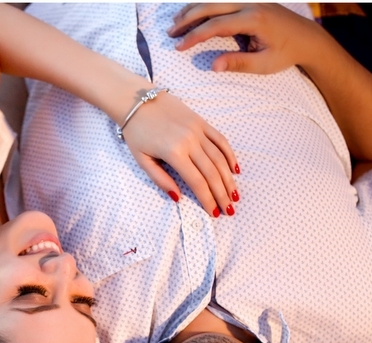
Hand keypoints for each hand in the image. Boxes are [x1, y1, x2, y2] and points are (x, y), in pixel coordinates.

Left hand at [122, 89, 239, 216]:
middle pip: (212, 172)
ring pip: (219, 158)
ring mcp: (198, 130)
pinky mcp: (201, 121)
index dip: (207, 199)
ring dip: (228, 178)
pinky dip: (229, 154)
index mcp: (174, 153)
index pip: (197, 182)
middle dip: (222, 193)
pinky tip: (235, 169)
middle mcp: (190, 141)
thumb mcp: (141, 160)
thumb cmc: (136, 132)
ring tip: (234, 194)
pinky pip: (220, 139)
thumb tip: (177, 197)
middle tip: (229, 210)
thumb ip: (160, 179)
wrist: (137, 101)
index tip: (214, 213)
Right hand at [168, 3, 321, 74]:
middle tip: (170, 33)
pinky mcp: (250, 1)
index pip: (216, 25)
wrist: (308, 38)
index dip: (194, 36)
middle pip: (211, 6)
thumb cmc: (286, 53)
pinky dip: (205, 6)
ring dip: (193, 10)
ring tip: (176, 23)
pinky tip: (193, 14)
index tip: (179, 47)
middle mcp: (251, 4)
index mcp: (254, 19)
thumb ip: (238, 63)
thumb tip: (212, 66)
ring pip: (215, 0)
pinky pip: (223, 1)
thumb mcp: (264, 64)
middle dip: (188, 19)